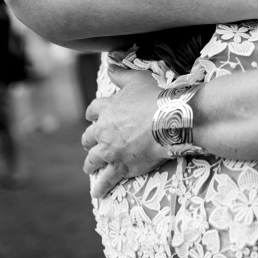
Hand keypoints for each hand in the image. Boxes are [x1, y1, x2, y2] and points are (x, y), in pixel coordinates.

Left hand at [83, 67, 168, 197]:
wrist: (169, 121)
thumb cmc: (155, 98)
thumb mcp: (138, 79)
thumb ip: (121, 74)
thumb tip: (109, 65)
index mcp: (107, 109)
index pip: (93, 111)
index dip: (94, 115)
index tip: (95, 118)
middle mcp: (104, 131)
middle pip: (88, 137)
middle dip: (90, 141)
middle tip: (92, 144)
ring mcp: (111, 151)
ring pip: (92, 160)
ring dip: (90, 163)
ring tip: (90, 167)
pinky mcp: (121, 167)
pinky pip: (106, 180)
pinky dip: (100, 187)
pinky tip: (97, 193)